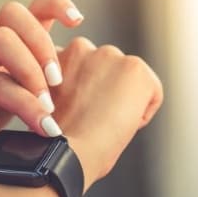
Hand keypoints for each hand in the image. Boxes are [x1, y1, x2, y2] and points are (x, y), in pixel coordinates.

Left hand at [0, 0, 84, 169]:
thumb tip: (24, 173)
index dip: (23, 105)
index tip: (50, 130)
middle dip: (31, 70)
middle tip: (52, 101)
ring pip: (13, 17)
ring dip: (43, 44)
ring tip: (61, 75)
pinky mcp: (16, 33)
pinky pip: (34, 9)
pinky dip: (56, 8)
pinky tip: (76, 19)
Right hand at [48, 37, 163, 192]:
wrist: (65, 149)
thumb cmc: (52, 136)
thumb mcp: (46, 99)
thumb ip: (60, 83)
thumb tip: (76, 88)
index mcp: (57, 53)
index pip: (82, 69)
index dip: (82, 96)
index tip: (75, 113)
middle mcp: (83, 46)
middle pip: (108, 70)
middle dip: (106, 91)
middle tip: (93, 118)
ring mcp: (110, 55)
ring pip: (129, 80)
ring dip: (124, 99)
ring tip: (107, 122)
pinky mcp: (136, 68)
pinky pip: (151, 93)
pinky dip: (142, 112)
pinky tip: (122, 124)